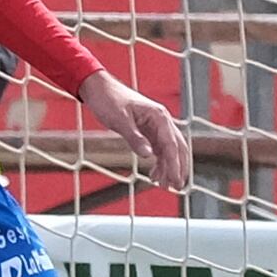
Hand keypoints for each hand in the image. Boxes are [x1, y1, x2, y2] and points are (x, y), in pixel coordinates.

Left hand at [82, 72, 193, 187]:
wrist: (98, 89)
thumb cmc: (108, 101)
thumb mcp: (119, 120)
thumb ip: (134, 138)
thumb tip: (148, 156)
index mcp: (159, 116)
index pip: (172, 144)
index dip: (174, 164)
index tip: (175, 181)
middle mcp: (162, 121)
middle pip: (177, 148)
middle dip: (178, 168)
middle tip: (176, 187)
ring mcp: (156, 126)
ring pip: (169, 150)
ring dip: (169, 167)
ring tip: (164, 185)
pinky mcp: (148, 130)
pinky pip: (159, 148)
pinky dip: (159, 162)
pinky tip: (154, 174)